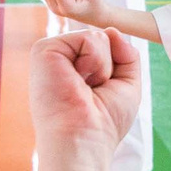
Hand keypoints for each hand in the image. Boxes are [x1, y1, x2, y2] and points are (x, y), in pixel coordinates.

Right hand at [28, 25, 140, 159]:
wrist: (84, 140)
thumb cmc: (104, 123)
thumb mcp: (126, 85)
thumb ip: (126, 54)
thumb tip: (111, 30)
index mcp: (75, 69)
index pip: (107, 47)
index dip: (115, 69)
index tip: (100, 95)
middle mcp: (62, 60)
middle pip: (104, 39)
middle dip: (110, 67)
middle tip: (91, 93)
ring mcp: (52, 54)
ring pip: (98, 36)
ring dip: (103, 67)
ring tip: (84, 88)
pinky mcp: (44, 49)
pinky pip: (89, 37)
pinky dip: (95, 61)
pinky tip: (79, 81)